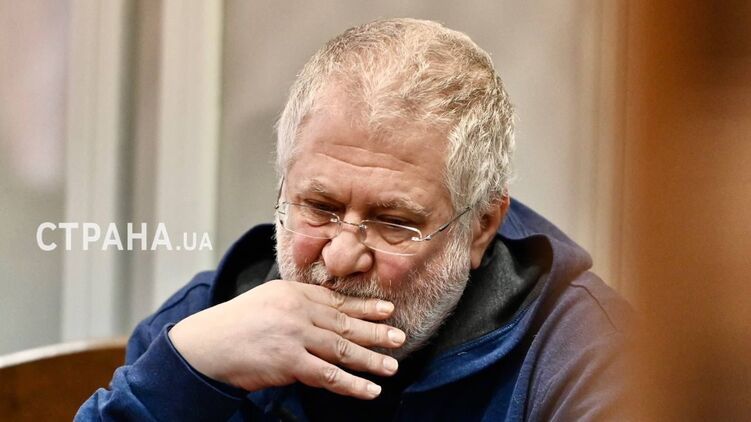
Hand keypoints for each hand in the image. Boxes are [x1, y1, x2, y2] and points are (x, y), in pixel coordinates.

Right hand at [168, 279, 404, 399]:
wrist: (206, 345)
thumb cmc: (235, 324)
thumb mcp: (268, 301)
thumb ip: (298, 306)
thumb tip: (328, 315)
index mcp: (294, 293)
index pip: (337, 301)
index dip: (365, 307)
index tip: (387, 311)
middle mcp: (298, 310)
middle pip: (345, 323)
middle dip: (376, 331)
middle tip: (400, 337)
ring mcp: (295, 336)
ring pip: (342, 348)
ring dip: (371, 359)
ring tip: (392, 366)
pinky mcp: (289, 361)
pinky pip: (328, 375)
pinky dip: (351, 384)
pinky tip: (369, 391)